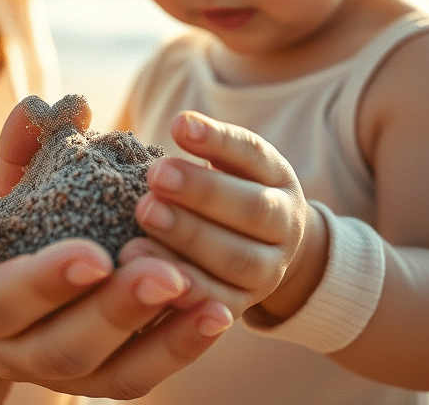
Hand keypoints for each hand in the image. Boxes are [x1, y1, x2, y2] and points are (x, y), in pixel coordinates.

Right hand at [0, 187, 228, 402]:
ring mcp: (54, 372)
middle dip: (116, 313)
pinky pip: (137, 375)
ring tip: (211, 303)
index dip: (44, 284)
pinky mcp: (93, 377)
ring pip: (111, 376)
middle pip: (64, 349)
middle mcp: (8, 353)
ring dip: (165, 343)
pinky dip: (178, 348)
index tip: (94, 255)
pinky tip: (216, 312)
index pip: (0, 305)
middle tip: (165, 274)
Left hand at [125, 111, 306, 321]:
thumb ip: (204, 144)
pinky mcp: (245, 304)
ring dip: (189, 237)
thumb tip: (180, 123)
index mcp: (277, 179)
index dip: (217, 140)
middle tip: (156, 176)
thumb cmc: (227, 192)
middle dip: (202, 192)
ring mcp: (270, 270)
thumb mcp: (227, 163)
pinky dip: (189, 288)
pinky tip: (151, 271)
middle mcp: (283, 225)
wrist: (265, 251)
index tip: (178, 125)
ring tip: (145, 215)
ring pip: (237, 259)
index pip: (253, 154)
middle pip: (252, 210)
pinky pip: (220, 302)